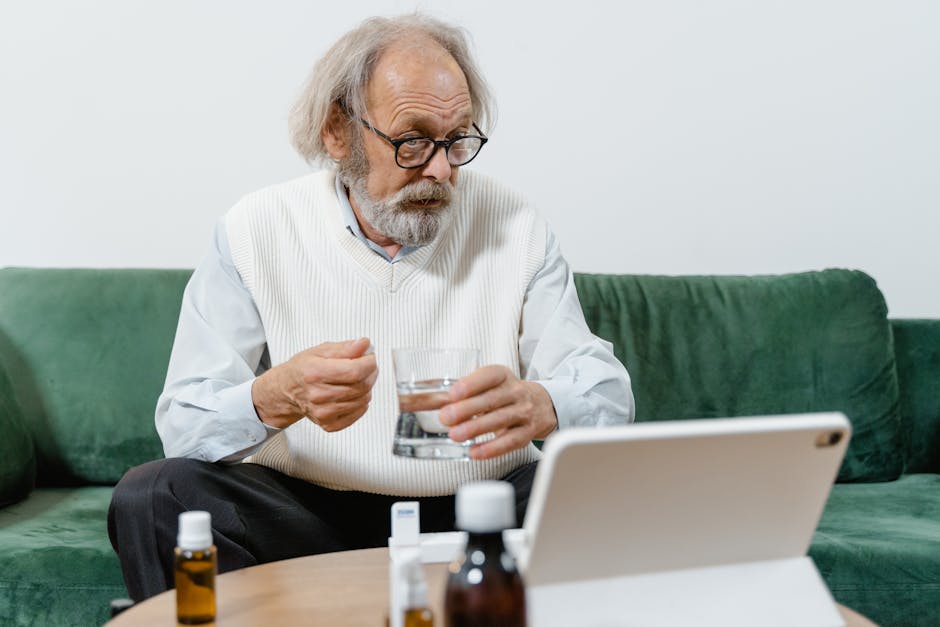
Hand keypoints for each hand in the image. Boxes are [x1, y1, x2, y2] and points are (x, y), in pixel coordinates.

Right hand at [252, 337, 377, 431]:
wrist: (287, 390)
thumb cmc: (303, 369)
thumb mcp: (321, 350)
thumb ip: (345, 348)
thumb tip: (364, 345)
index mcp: (314, 373)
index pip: (354, 371)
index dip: (369, 362)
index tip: (369, 357)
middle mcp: (317, 395)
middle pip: (361, 385)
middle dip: (370, 373)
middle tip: (366, 365)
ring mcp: (323, 412)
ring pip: (363, 399)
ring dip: (367, 387)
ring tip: (357, 378)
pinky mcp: (329, 424)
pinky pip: (359, 412)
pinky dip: (362, 401)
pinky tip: (353, 393)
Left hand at [439, 365, 556, 459]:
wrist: (541, 404)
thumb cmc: (504, 394)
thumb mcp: (488, 385)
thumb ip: (460, 392)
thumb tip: (420, 401)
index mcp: (502, 375)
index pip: (489, 375)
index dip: (471, 384)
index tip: (453, 393)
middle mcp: (515, 392)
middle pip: (492, 399)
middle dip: (468, 409)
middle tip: (446, 417)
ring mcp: (524, 412)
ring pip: (500, 420)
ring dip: (476, 428)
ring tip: (455, 435)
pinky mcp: (527, 433)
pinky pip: (510, 441)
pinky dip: (492, 448)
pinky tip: (475, 452)